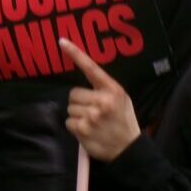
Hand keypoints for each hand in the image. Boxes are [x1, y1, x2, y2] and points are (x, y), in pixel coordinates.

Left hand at [60, 38, 140, 161]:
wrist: (128, 149)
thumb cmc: (123, 121)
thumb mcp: (121, 99)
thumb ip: (104, 88)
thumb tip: (83, 76)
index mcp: (112, 90)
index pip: (91, 68)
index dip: (75, 54)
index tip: (61, 41)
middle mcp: (101, 100)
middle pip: (73, 93)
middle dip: (79, 102)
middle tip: (92, 111)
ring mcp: (91, 115)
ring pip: (70, 107)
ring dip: (77, 115)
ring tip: (91, 122)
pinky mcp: (82, 129)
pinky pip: (68, 122)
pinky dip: (75, 127)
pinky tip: (87, 130)